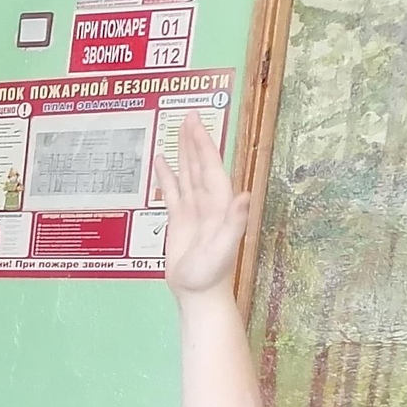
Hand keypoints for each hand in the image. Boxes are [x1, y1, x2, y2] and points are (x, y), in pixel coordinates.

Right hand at [156, 115, 246, 300]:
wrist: (198, 292)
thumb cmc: (211, 273)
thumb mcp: (224, 247)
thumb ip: (235, 221)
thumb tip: (245, 195)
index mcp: (219, 203)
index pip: (210, 166)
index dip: (204, 144)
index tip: (196, 123)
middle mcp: (207, 201)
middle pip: (200, 163)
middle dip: (194, 139)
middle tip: (187, 115)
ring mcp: (193, 209)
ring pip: (187, 173)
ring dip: (182, 152)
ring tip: (175, 130)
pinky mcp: (179, 220)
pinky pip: (172, 192)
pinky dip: (167, 175)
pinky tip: (161, 162)